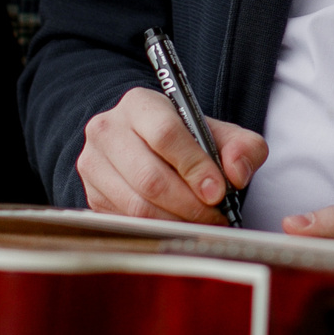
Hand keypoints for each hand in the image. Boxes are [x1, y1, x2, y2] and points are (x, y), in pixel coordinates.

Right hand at [76, 86, 267, 223]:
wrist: (145, 145)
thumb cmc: (185, 139)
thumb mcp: (218, 133)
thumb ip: (242, 147)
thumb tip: (237, 174)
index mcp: (139, 105)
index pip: (165, 135)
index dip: (194, 167)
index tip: (217, 191)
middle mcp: (107, 130)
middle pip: (149, 177)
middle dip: (189, 204)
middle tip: (215, 215)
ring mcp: (93, 165)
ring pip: (136, 206)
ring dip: (176, 221)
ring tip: (201, 222)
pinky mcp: (92, 196)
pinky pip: (127, 222)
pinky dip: (158, 230)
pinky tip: (179, 225)